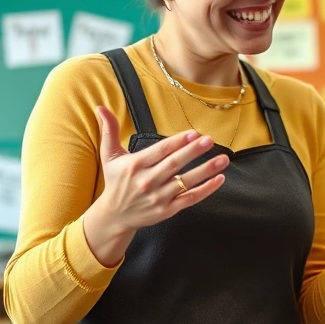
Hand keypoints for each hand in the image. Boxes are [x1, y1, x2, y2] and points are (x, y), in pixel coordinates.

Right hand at [91, 105, 229, 232]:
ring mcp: (159, 198)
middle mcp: (147, 181)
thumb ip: (109, 131)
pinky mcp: (167, 210)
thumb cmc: (115, 182)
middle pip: (174, 165)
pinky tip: (219, 179)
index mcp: (135, 166)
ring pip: (186, 182)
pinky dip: (206, 190)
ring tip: (223, 159)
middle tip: (210, 140)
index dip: (178, 142)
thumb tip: (101, 107)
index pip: (160, 151)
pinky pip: (190, 199)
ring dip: (206, 170)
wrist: (113, 216)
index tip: (193, 133)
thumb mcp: (109, 156)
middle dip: (193, 152)